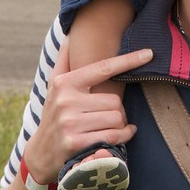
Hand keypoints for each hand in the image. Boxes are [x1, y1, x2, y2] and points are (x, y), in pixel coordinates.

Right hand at [23, 38, 152, 186]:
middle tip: (109, 114)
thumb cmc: (54, 113)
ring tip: (112, 125)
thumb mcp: (54, 86)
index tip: (149, 53)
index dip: (128, 60)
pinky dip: (124, 135)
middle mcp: (66, 101)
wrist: (40, 153)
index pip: (103, 68)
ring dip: (120, 123)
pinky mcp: (76, 143)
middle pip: (115, 100)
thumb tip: (70, 36)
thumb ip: (64, 61)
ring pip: (116, 117)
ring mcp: (70, 123)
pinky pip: (114, 135)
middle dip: (117, 109)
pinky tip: (124, 133)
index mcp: (65, 83)